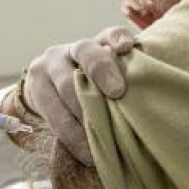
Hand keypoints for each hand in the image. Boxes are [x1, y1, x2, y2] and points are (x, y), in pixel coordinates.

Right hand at [24, 26, 133, 165]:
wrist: (45, 87)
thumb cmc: (88, 85)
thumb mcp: (105, 77)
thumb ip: (124, 79)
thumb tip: (153, 101)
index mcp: (94, 44)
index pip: (108, 34)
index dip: (117, 38)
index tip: (126, 47)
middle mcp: (69, 50)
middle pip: (85, 54)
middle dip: (102, 74)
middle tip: (118, 93)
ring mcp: (48, 68)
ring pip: (66, 86)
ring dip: (87, 113)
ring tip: (105, 134)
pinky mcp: (35, 90)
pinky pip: (54, 116)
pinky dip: (73, 137)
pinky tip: (87, 153)